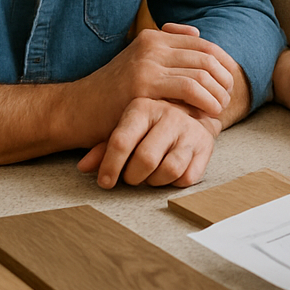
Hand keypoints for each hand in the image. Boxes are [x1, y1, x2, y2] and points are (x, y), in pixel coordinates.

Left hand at [77, 97, 216, 187]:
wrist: (190, 110)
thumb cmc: (149, 124)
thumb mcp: (124, 128)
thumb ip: (103, 147)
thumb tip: (84, 167)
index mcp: (143, 106)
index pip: (121, 141)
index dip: (110, 167)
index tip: (105, 181)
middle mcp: (169, 114)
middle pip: (145, 159)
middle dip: (133, 177)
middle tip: (131, 177)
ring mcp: (190, 129)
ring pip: (169, 170)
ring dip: (154, 181)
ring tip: (149, 175)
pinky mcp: (206, 146)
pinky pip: (187, 177)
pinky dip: (174, 183)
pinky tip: (168, 174)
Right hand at [81, 23, 237, 125]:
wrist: (75, 110)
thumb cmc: (111, 93)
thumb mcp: (138, 63)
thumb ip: (166, 47)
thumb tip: (196, 33)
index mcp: (153, 38)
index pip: (205, 44)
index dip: (223, 64)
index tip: (228, 83)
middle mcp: (151, 46)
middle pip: (207, 57)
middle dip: (224, 79)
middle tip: (228, 97)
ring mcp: (147, 64)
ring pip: (201, 72)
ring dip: (218, 92)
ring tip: (220, 108)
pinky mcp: (143, 86)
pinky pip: (188, 88)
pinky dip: (205, 101)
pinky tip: (209, 114)